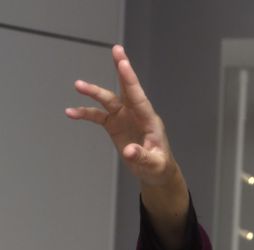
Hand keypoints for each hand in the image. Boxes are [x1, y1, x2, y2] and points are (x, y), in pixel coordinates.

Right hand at [66, 45, 178, 187]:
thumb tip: (129, 151)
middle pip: (126, 88)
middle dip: (122, 68)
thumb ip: (142, 157)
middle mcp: (136, 114)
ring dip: (93, 92)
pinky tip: (71, 112)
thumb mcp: (154, 164)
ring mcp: (124, 117)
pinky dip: (84, 113)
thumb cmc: (159, 166)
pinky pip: (96, 115)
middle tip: (117, 49)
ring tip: (78, 85)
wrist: (155, 172)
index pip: (139, 96)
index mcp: (149, 120)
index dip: (130, 79)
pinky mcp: (114, 124)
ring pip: (107, 99)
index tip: (123, 63)